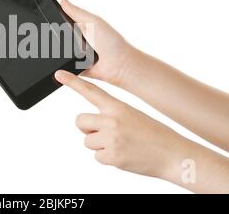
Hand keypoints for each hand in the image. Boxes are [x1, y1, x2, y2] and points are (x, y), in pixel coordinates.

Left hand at [54, 70, 186, 178]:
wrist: (173, 154)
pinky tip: (123, 155)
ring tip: (120, 145)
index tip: (59, 74)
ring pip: (87, 141)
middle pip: (79, 121)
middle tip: (104, 133)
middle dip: (88, 128)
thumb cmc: (153, 134)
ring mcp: (111, 138)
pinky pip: (97, 157)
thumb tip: (93, 125)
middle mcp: (111, 120)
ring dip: (99, 145)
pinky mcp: (112, 156)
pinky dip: (107, 158)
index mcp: (117, 106)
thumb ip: (111, 115)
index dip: (73, 81)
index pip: (90, 90)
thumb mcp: (132, 115)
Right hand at [60, 0, 134, 84]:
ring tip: (60, 51)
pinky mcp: (78, 68)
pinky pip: (66, 67)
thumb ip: (77, 12)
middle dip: (58, 37)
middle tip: (53, 36)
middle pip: (62, 37)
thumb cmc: (112, 42)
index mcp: (85, 27)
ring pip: (62, 53)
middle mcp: (82, 41)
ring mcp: (79, 55)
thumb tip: (62, 0)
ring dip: (62, 52)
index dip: (57, 18)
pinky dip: (64, 66)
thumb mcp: (93, 21)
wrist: (119, 65)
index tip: (47, 16)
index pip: (67, 20)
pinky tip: (63, 64)